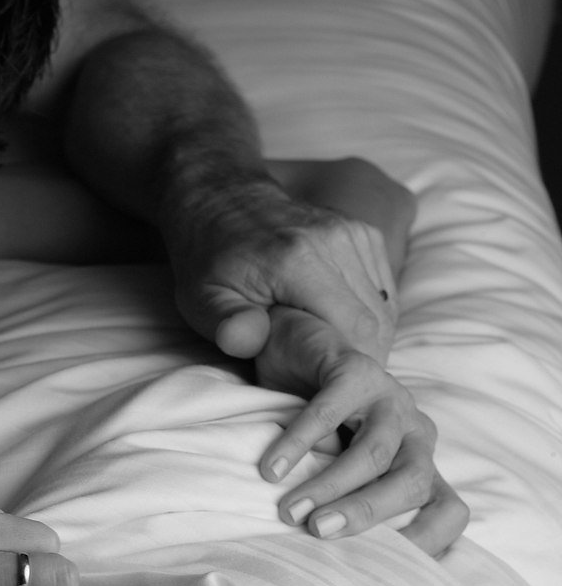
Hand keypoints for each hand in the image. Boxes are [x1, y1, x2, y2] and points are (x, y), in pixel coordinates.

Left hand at [170, 159, 402, 362]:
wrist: (221, 200)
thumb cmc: (208, 257)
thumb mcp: (200, 297)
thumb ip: (226, 323)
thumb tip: (248, 341)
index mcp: (297, 259)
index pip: (353, 328)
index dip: (347, 366)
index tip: (325, 386)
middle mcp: (336, 241)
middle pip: (376, 321)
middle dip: (359, 358)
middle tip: (328, 378)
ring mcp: (354, 233)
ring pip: (385, 306)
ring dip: (367, 338)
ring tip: (331, 353)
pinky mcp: (364, 233)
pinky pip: (383, 288)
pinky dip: (370, 315)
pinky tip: (338, 327)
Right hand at [256, 307, 467, 555]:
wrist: (306, 346)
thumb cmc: (322, 425)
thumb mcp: (341, 466)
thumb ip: (346, 501)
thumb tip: (324, 558)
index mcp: (420, 462)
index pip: (449, 510)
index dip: (430, 542)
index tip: (386, 572)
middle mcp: (416, 433)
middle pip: (412, 483)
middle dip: (366, 513)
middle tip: (319, 534)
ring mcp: (391, 398)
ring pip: (376, 450)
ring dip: (331, 484)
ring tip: (290, 509)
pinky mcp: (356, 370)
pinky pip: (329, 411)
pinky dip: (298, 443)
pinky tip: (272, 468)